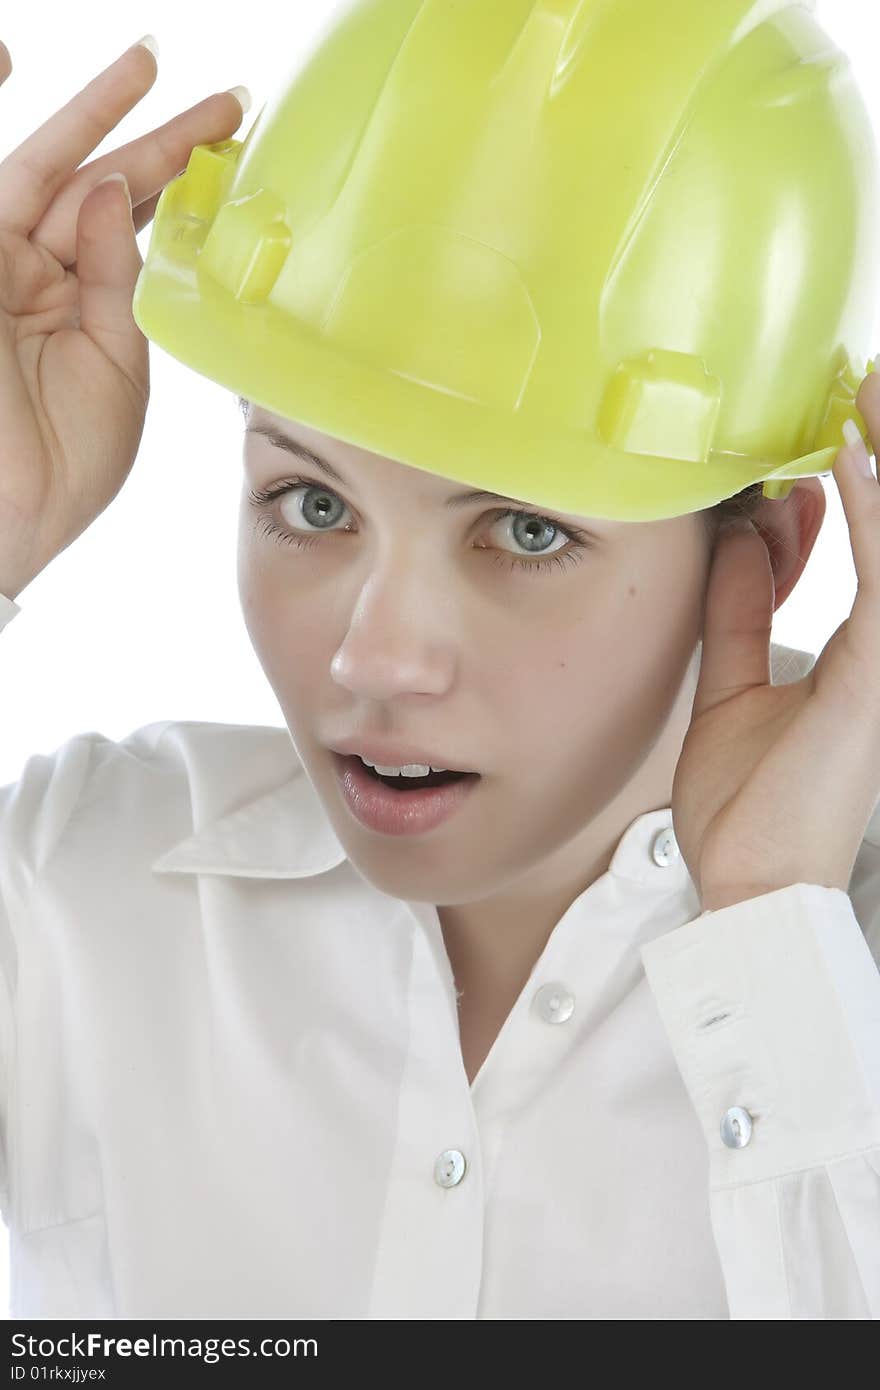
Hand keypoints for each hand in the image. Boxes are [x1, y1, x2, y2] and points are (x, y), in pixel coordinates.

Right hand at [0, 37, 247, 597]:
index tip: (234, 148)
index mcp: (83, 306)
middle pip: (101, 184)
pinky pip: (6, 181)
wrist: (10, 510)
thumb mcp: (119, 365)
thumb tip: (110, 191)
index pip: (132, 226)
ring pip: (51, 167)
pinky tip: (36, 73)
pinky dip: (43, 141)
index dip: (179, 184)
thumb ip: (117, 278)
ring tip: (152, 61)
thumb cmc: (66, 460)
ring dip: (99, 111)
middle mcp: (40, 275)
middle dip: (160, 136)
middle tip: (227, 97)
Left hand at [672, 364, 879, 911]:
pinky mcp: (876, 677)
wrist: (750, 885)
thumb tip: (737, 538)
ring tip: (870, 389)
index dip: (849, 485)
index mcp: (857, 653)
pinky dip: (871, 517)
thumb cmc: (751, 806)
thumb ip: (739, 610)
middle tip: (865, 384)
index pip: (864, 546)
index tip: (826, 428)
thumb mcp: (732, 686)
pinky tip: (849, 460)